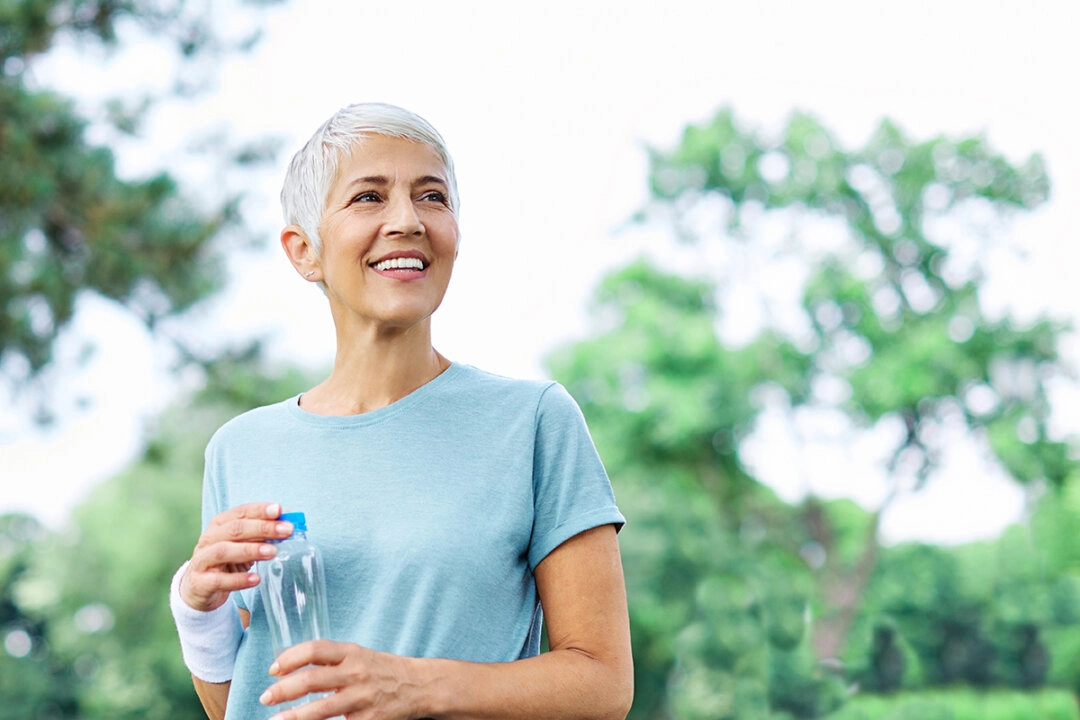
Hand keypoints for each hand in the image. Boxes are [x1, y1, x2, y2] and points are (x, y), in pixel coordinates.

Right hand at [180, 502, 292, 611]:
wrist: (199, 588)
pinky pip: (219, 580)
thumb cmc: (226, 561)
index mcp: (220, 524)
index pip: (241, 512)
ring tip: (272, 552)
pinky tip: (256, 579)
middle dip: (263, 528)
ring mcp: (202, 560)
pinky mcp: (201, 582)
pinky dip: (239, 579)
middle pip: (235, 529)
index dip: (260, 510)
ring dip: (250, 550)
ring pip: (224, 551)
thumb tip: (288, 524)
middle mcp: (209, 539)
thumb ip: (262, 534)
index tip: (280, 510)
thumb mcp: (243, 544)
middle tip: (286, 530)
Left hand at [259, 640, 423, 719]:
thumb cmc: (381, 670)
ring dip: (294, 717)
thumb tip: (290, 670)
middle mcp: (356, 673)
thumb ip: (330, 661)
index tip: (273, 669)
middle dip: (283, 690)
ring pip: (321, 710)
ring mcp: (362, 699)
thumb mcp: (358, 656)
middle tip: (265, 697)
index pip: (315, 650)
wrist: (418, 686)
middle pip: (312, 680)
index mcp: (351, 653)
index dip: (290, 657)